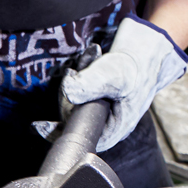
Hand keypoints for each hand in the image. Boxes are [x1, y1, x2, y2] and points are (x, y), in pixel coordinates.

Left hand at [61, 15, 187, 151]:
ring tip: (90, 58)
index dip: (59, 131)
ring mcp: (101, 110)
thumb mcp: (113, 75)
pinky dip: (81, 73)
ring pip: (74, 101)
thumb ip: (90, 84)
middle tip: (74, 72)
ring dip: (76, 78)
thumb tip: (67, 92)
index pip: (80, 137)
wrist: (148, 50)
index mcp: (114, 129)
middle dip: (70, 92)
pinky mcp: (96, 96)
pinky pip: (79, 90)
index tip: (40, 125)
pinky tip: (91, 58)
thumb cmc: (136, 67)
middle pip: (73, 117)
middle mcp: (106, 122)